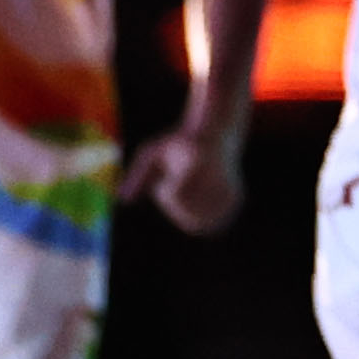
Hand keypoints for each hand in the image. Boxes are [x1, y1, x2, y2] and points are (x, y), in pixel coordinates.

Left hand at [122, 116, 245, 235]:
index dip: (164, 189)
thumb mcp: (152, 153)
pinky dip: (202, 216)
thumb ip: (137, 175)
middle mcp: (216, 178)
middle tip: (180, 183)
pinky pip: (211, 224)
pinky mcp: (235, 201)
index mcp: (196, 164)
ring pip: (198, 222)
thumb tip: (123, 200)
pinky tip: (202, 196)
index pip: (172, 195)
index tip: (167, 175)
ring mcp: (228, 191)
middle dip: (174, 203)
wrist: (217, 135)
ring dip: (187, 212)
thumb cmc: (179, 144)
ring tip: (190, 189)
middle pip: (184, 211)